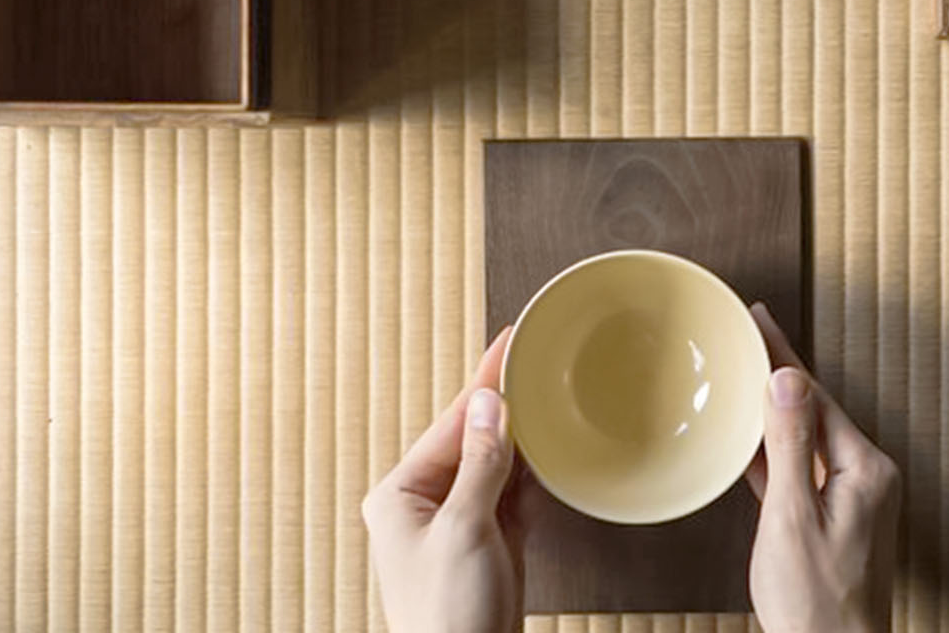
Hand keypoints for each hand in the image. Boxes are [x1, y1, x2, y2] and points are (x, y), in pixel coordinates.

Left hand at [363, 327, 524, 632]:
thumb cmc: (448, 617)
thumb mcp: (465, 529)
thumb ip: (481, 464)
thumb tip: (489, 405)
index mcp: (401, 495)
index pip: (451, 423)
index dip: (484, 382)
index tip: (508, 343)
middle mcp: (425, 505)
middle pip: (474, 439)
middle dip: (505, 405)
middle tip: (535, 362)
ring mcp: (459, 525)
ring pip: (496, 466)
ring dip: (522, 439)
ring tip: (546, 398)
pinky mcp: (488, 545)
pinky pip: (512, 496)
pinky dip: (531, 477)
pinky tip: (547, 454)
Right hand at [745, 304, 900, 632]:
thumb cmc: (815, 605)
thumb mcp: (793, 518)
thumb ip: (791, 447)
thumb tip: (788, 381)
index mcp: (865, 470)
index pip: (815, 396)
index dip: (782, 356)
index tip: (759, 321)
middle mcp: (865, 478)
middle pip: (813, 410)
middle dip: (778, 372)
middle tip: (747, 333)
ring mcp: (850, 500)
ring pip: (805, 439)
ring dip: (773, 408)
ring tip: (743, 372)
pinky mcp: (832, 521)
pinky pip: (800, 472)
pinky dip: (774, 451)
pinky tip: (749, 437)